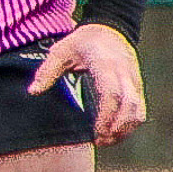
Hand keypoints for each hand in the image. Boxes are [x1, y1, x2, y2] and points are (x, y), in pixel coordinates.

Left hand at [28, 23, 145, 145]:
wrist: (109, 29)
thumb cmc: (81, 42)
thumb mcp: (60, 51)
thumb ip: (47, 71)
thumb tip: (33, 92)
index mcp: (105, 64)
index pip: (111, 93)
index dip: (106, 115)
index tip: (96, 132)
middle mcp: (124, 73)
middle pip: (130, 105)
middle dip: (118, 127)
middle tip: (100, 141)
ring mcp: (133, 80)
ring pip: (138, 110)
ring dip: (125, 129)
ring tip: (105, 141)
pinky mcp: (137, 86)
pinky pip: (139, 109)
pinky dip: (129, 124)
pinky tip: (113, 134)